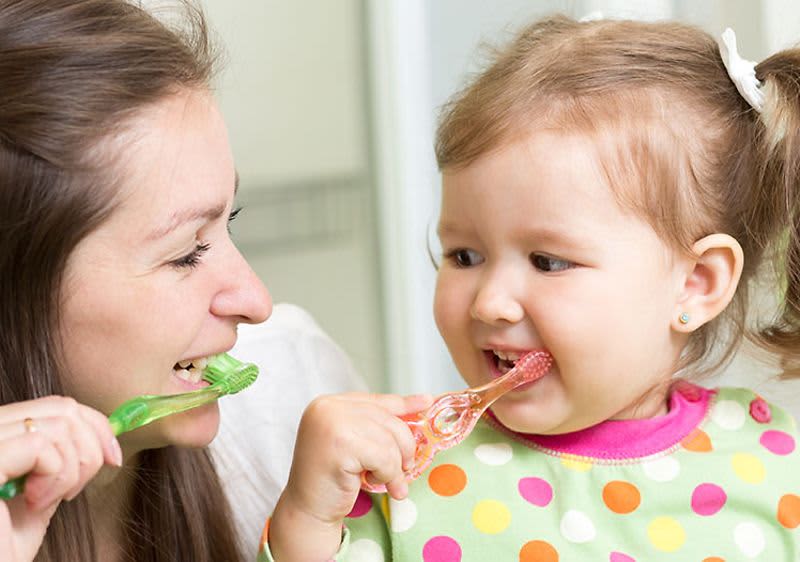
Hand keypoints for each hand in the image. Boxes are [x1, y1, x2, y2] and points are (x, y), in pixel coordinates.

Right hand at [0, 396, 121, 561]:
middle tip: (77, 488)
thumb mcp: (39, 495)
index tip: (113, 457)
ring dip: (71, 469)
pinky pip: (40, 446)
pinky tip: (36, 504)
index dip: (94, 424)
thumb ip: (59, 462)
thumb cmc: (3, 549)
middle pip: (60, 407)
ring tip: (47, 501)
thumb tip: (101, 436)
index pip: (53, 405)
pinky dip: (56, 475)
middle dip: (92, 446)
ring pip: (58, 424)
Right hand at [270, 392, 431, 560]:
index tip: (427, 402)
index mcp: (328, 404)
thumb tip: (423, 401)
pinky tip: (374, 482)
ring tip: (387, 481)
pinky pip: (384, 457)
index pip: (376, 401)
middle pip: (388, 419)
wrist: (307, 511)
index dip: (404, 405)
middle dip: (403, 448)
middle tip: (403, 469)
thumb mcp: (354, 443)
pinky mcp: (340, 446)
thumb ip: (378, 424)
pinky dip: (388, 474)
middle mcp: (327, 408)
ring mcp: (331, 424)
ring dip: (395, 467)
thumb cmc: (331, 479)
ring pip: (389, 440)